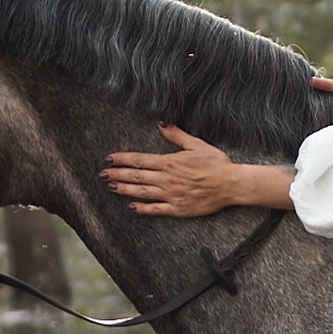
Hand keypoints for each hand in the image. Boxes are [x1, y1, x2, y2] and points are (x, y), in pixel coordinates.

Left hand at [104, 124, 260, 217]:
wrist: (231, 185)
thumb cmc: (216, 164)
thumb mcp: (197, 145)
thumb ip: (176, 135)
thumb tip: (161, 124)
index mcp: (170, 162)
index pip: (140, 160)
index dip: (122, 159)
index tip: (109, 158)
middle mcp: (167, 179)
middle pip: (136, 176)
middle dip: (117, 174)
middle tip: (102, 174)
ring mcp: (171, 195)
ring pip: (142, 192)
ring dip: (125, 189)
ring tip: (111, 186)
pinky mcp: (178, 208)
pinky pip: (156, 209)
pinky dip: (143, 208)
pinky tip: (132, 206)